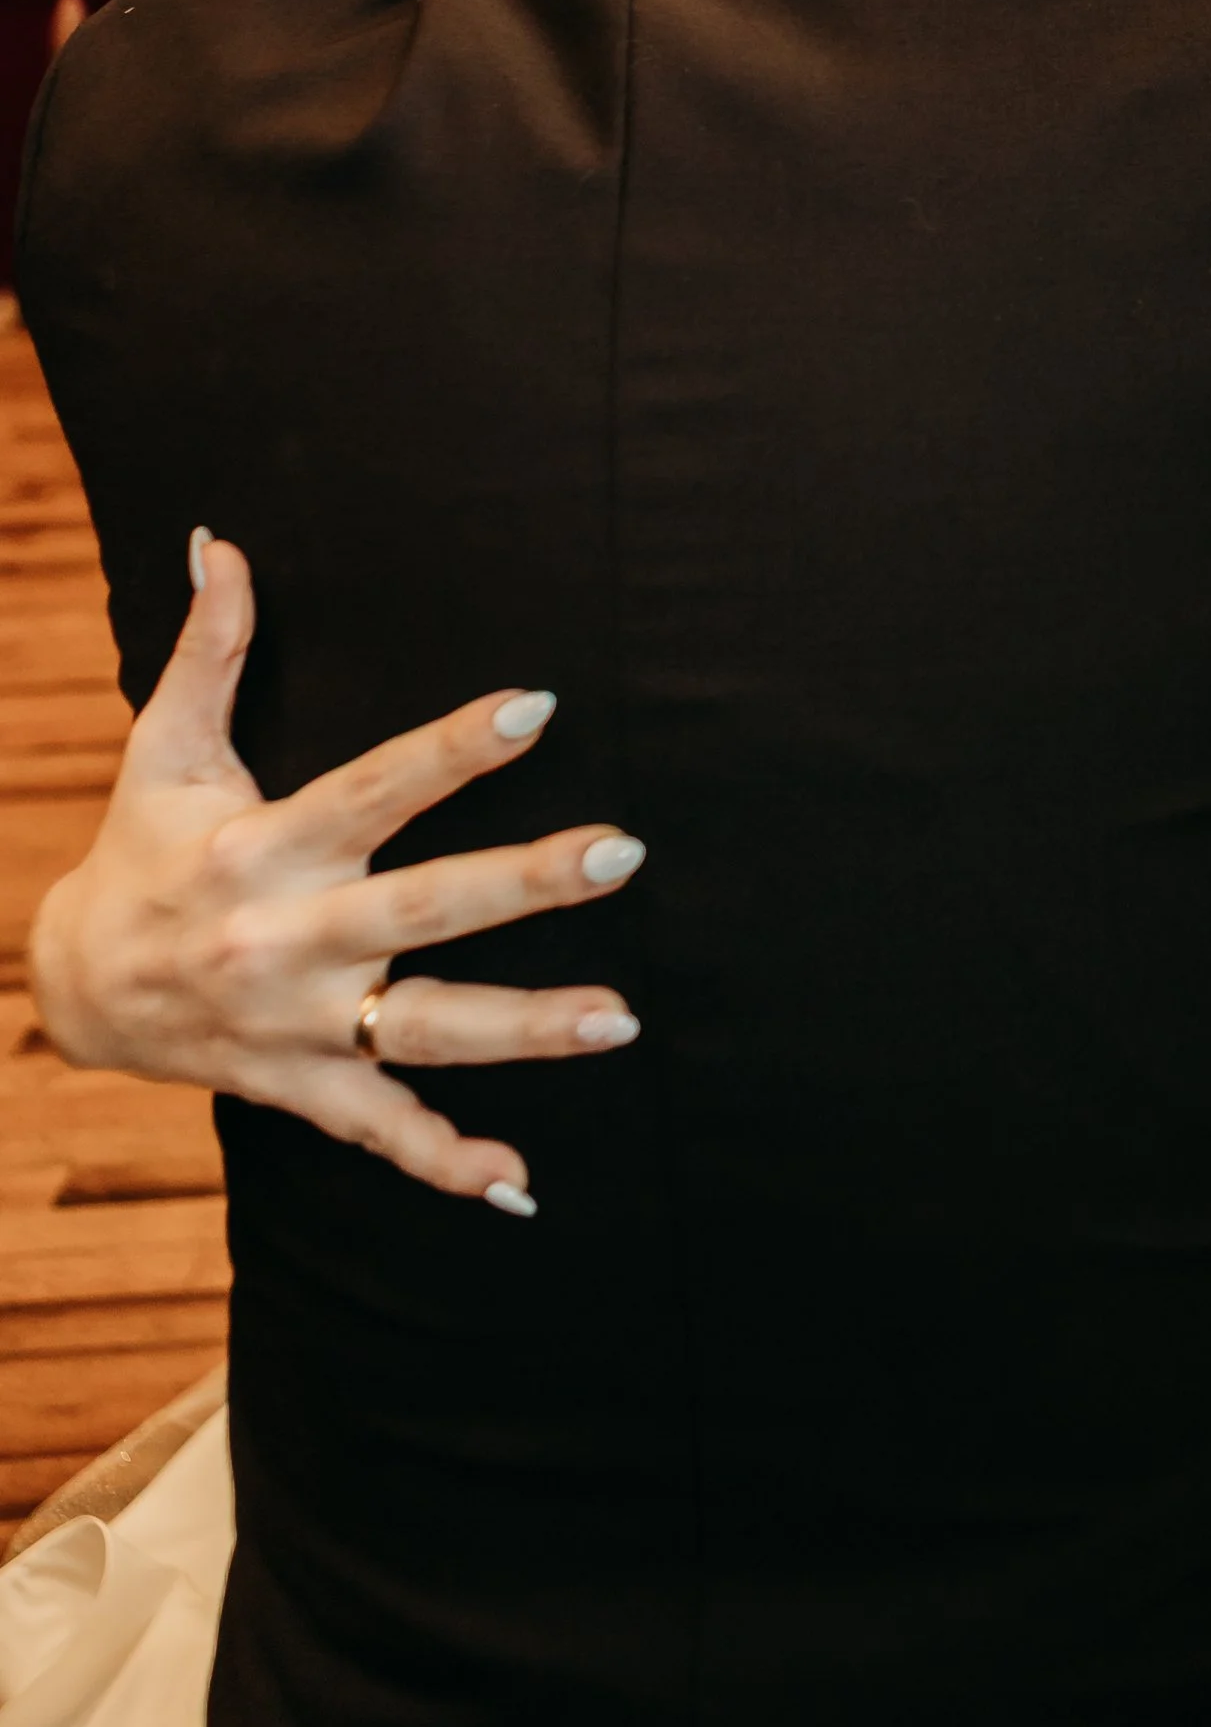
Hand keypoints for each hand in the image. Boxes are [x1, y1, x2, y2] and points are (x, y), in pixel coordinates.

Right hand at [30, 537, 644, 1212]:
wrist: (73, 988)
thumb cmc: (143, 849)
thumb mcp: (163, 749)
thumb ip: (210, 650)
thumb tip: (219, 543)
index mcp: (263, 847)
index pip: (374, 787)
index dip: (453, 748)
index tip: (538, 706)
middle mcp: (286, 938)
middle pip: (423, 908)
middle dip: (525, 882)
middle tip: (622, 851)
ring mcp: (296, 1024)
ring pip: (425, 1029)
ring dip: (525, 1028)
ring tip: (619, 1016)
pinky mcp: (300, 1087)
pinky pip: (380, 1132)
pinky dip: (446, 1162)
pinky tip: (522, 1183)